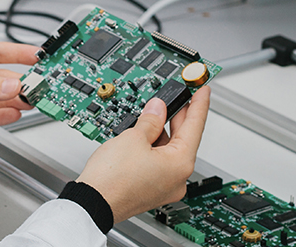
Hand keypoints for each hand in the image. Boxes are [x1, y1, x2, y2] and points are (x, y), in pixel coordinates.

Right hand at [76, 86, 209, 222]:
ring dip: (162, 130)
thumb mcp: (133, 137)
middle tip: (179, 95)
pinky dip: (153, 146)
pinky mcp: (150, 189)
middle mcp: (177, 179)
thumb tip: (157, 109)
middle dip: (178, 116)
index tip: (203, 90)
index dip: (199, 103)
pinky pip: (158, 162)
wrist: (92, 204)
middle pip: (183, 139)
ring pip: (169, 151)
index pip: (196, 126)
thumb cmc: (112, 179)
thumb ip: (151, 119)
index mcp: (180, 164)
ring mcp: (164, 186)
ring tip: (153, 112)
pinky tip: (144, 133)